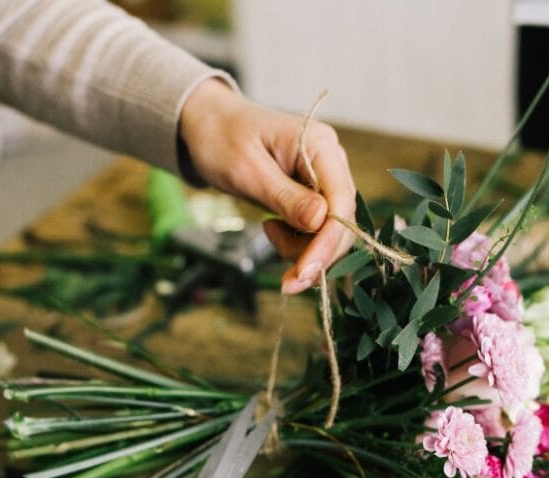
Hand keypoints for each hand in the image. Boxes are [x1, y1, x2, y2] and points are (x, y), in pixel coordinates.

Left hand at [180, 78, 355, 293]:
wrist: (206, 125)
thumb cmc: (221, 138)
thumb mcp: (247, 170)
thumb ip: (285, 197)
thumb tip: (321, 221)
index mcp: (320, 145)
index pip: (341, 201)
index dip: (328, 241)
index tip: (306, 272)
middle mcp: (330, 162)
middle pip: (342, 223)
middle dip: (317, 256)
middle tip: (288, 281)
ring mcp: (323, 180)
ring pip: (329, 233)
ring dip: (303, 250)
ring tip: (268, 233)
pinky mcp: (312, 196)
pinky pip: (315, 231)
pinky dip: (296, 242)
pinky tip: (271, 228)